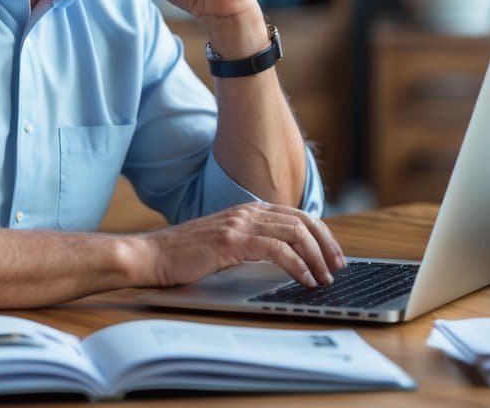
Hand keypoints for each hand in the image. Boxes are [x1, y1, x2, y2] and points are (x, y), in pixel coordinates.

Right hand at [130, 202, 346, 288]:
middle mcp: (247, 211)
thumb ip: (250, 242)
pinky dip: (297, 264)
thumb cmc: (184, 255)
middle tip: (338, 266)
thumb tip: (283, 258)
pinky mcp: (232, 241)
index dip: (321, 234)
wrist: (151, 255)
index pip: (296, 215)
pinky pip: (277, 250)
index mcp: (248, 210)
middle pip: (302, 220)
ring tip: (325, 277)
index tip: (333, 254)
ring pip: (294, 232)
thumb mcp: (224, 243)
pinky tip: (304, 279)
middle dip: (326, 244)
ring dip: (316, 256)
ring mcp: (239, 224)